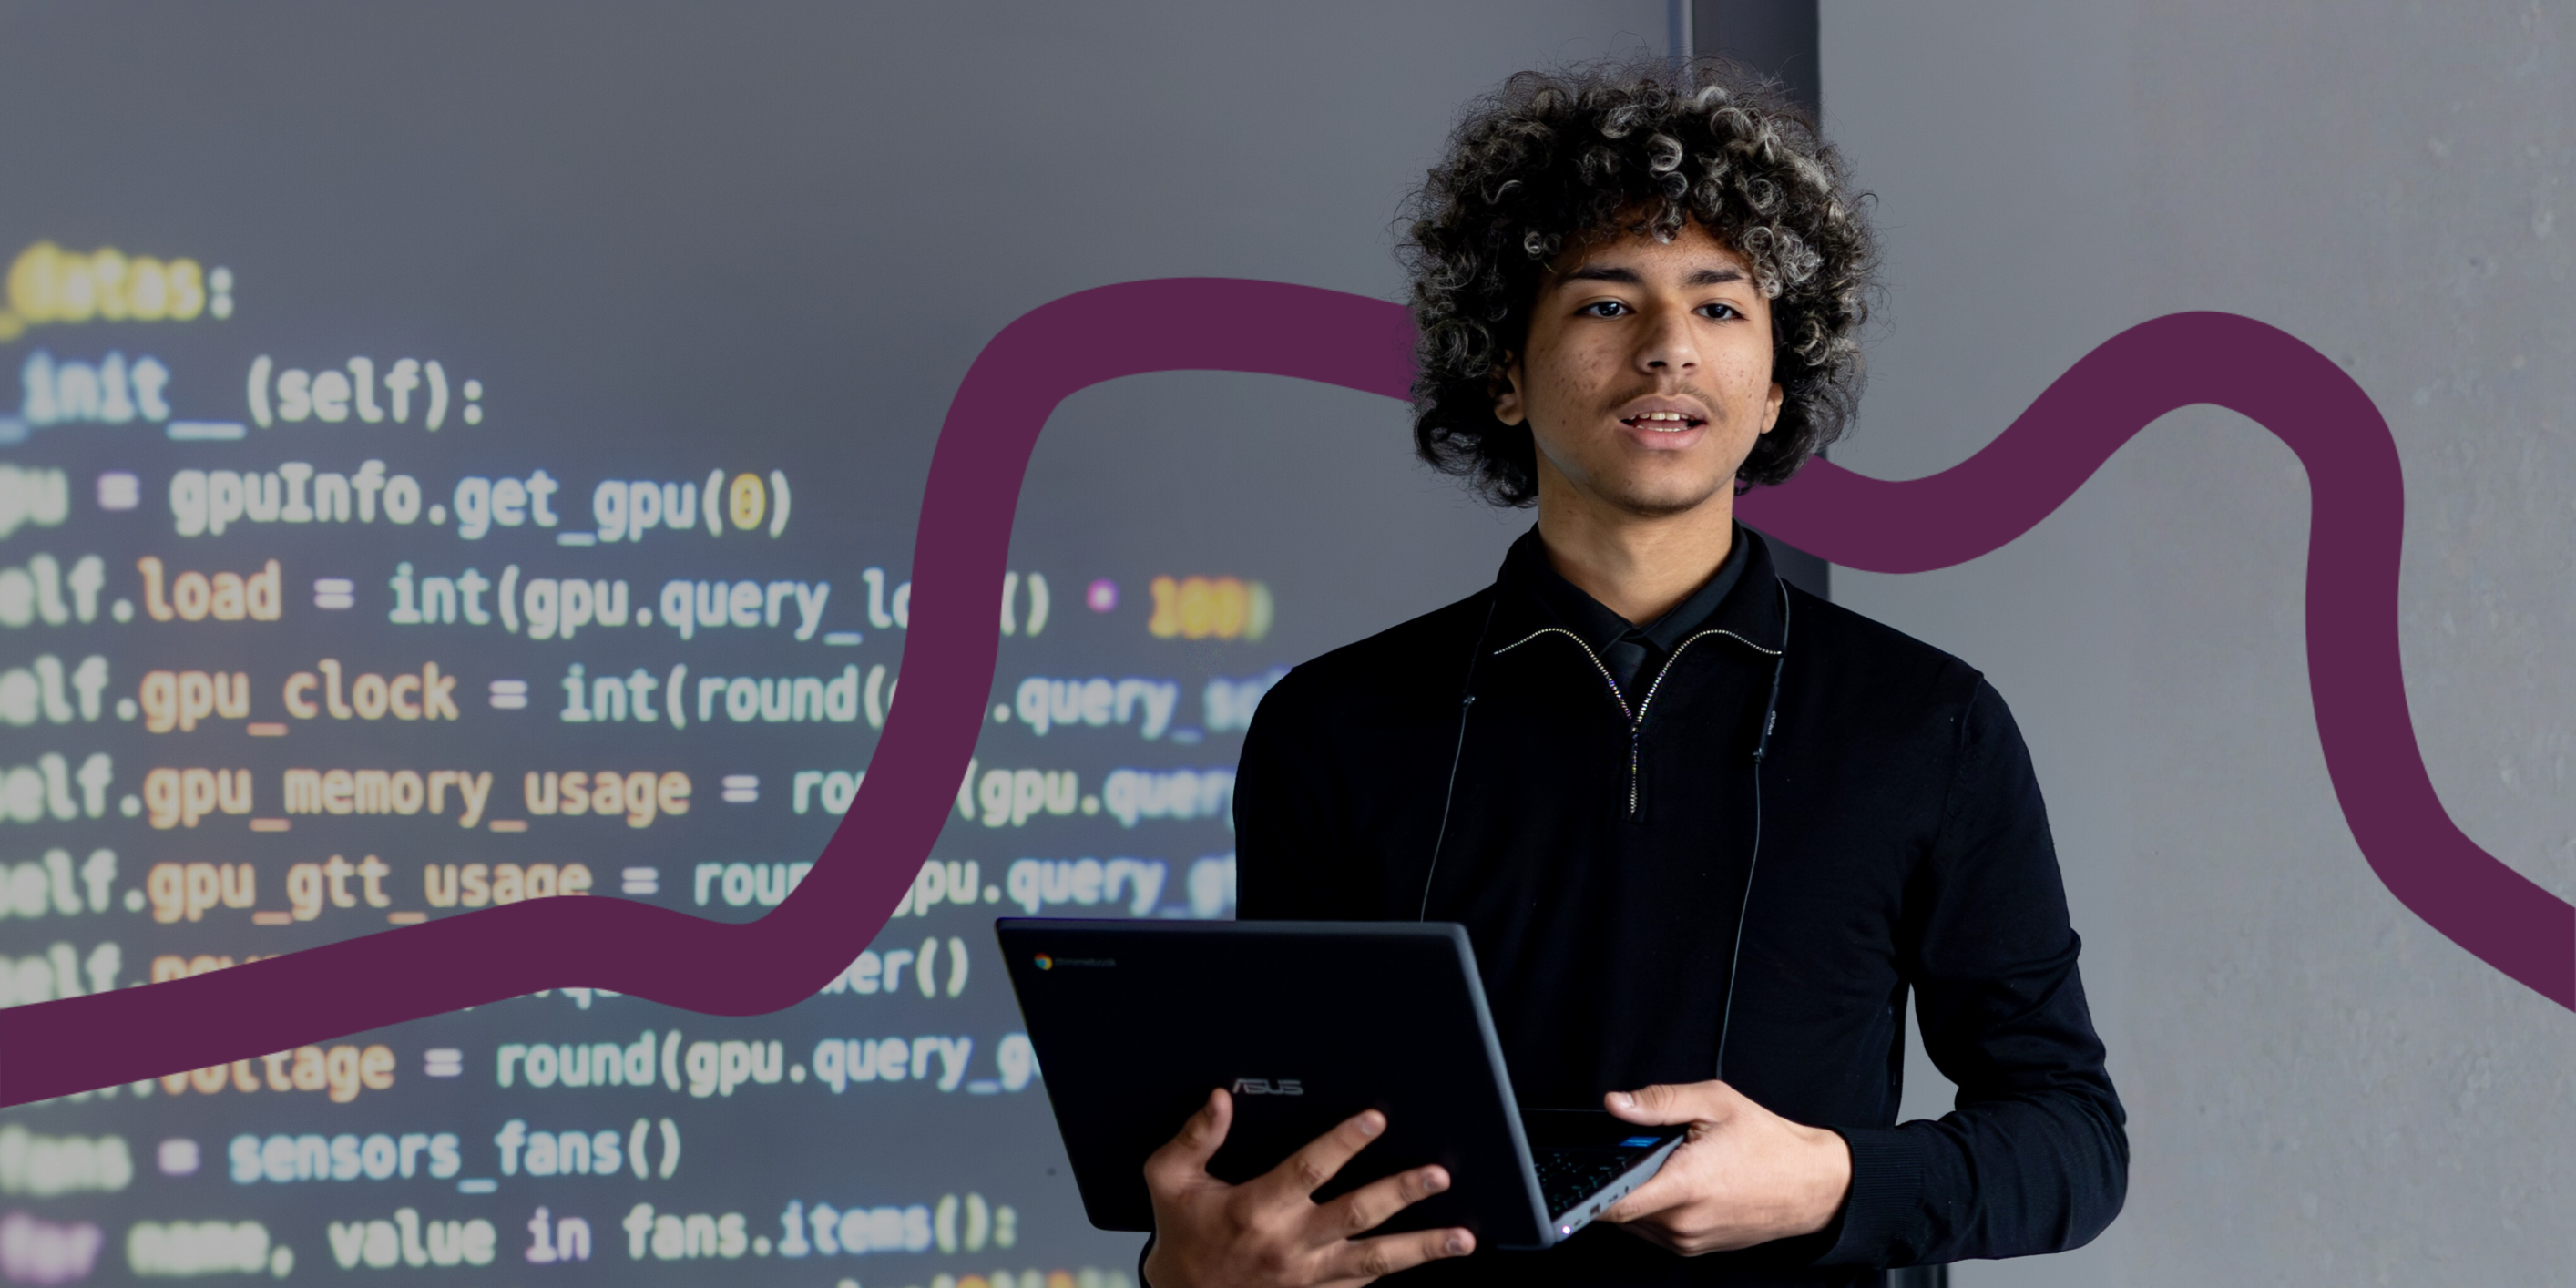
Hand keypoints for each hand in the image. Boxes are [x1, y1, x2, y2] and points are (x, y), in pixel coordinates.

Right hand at [1140, 1088, 1475, 1287]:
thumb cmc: (1182, 1235)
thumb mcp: (1169, 1180)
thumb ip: (1195, 1137)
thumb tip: (1220, 1099)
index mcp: (1255, 1208)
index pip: (1309, 1170)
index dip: (1344, 1142)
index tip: (1375, 1119)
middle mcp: (1288, 1244)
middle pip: (1355, 1215)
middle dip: (1400, 1193)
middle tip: (1437, 1175)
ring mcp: (1306, 1276)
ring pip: (1374, 1261)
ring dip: (1421, 1248)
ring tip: (1461, 1238)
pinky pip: (1363, 1286)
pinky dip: (1397, 1273)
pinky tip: (1430, 1260)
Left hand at [1597, 1080, 1851, 1255]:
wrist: (1812, 1186)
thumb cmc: (1770, 1145)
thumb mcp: (1715, 1103)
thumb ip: (1660, 1101)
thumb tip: (1617, 1103)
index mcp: (1685, 1185)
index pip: (1613, 1202)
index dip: (1589, 1190)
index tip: (1579, 1174)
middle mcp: (1684, 1222)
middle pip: (1620, 1208)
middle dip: (1621, 1177)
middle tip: (1649, 1150)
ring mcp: (1689, 1240)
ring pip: (1635, 1221)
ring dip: (1638, 1194)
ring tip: (1672, 1166)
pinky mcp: (1694, 1249)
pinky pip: (1654, 1230)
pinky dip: (1654, 1207)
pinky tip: (1678, 1184)